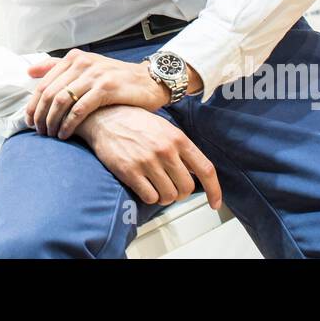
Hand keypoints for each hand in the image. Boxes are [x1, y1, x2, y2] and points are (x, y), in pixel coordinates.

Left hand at [24, 50, 169, 139]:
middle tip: (39, 132)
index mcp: (74, 58)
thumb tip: (30, 70)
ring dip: (52, 121)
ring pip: (61, 101)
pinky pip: (79, 109)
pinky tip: (65, 134)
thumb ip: (59, 67)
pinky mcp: (105, 88)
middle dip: (40, 116)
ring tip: (51, 135)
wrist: (149, 81)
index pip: (43, 83)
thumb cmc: (116, 78)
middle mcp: (81, 63)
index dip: (33, 104)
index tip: (29, 121)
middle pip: (49, 93)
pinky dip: (68, 124)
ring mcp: (93, 75)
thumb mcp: (88, 67)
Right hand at [78, 105, 222, 209]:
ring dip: (164, 196)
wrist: (104, 117)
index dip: (214, 190)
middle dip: (180, 193)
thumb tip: (195, 172)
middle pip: (186, 188)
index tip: (215, 203)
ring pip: (169, 196)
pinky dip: (149, 196)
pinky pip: (150, 197)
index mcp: (178, 138)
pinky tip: (143, 185)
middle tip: (171, 187)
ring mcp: (148, 161)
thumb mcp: (164, 128)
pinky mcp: (130, 171)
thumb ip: (181, 148)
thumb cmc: (134, 122)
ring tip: (155, 185)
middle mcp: (165, 150)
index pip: (205, 169)